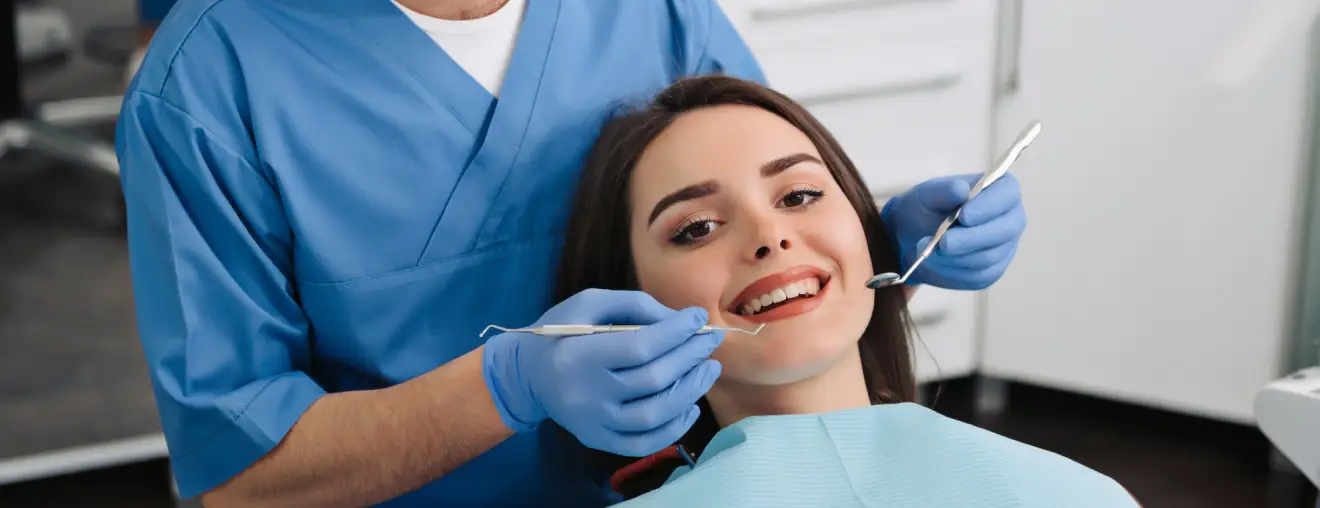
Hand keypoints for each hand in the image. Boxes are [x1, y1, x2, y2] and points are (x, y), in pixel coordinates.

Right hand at [481, 289, 722, 456]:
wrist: (526, 375)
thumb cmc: (561, 332)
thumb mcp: (588, 303)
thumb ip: (633, 305)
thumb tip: (678, 320)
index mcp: (579, 354)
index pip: (641, 346)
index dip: (676, 331)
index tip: (697, 317)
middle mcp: (586, 394)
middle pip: (653, 380)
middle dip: (690, 357)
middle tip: (709, 340)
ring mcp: (593, 423)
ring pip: (654, 415)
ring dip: (691, 391)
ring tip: (708, 369)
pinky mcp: (598, 440)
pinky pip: (644, 443)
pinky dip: (674, 428)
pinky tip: (690, 405)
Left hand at [880, 173, 1025, 289]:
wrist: (915, 236)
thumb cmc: (928, 208)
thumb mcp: (928, 194)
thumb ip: (944, 190)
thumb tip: (961, 189)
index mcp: (1001, 189)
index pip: (1008, 193)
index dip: (989, 206)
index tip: (964, 215)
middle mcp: (1010, 218)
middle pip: (1005, 230)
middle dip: (971, 238)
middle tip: (943, 242)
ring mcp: (1005, 247)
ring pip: (988, 256)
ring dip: (955, 256)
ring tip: (929, 250)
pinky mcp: (992, 271)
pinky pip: (978, 276)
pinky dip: (952, 270)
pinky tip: (935, 261)